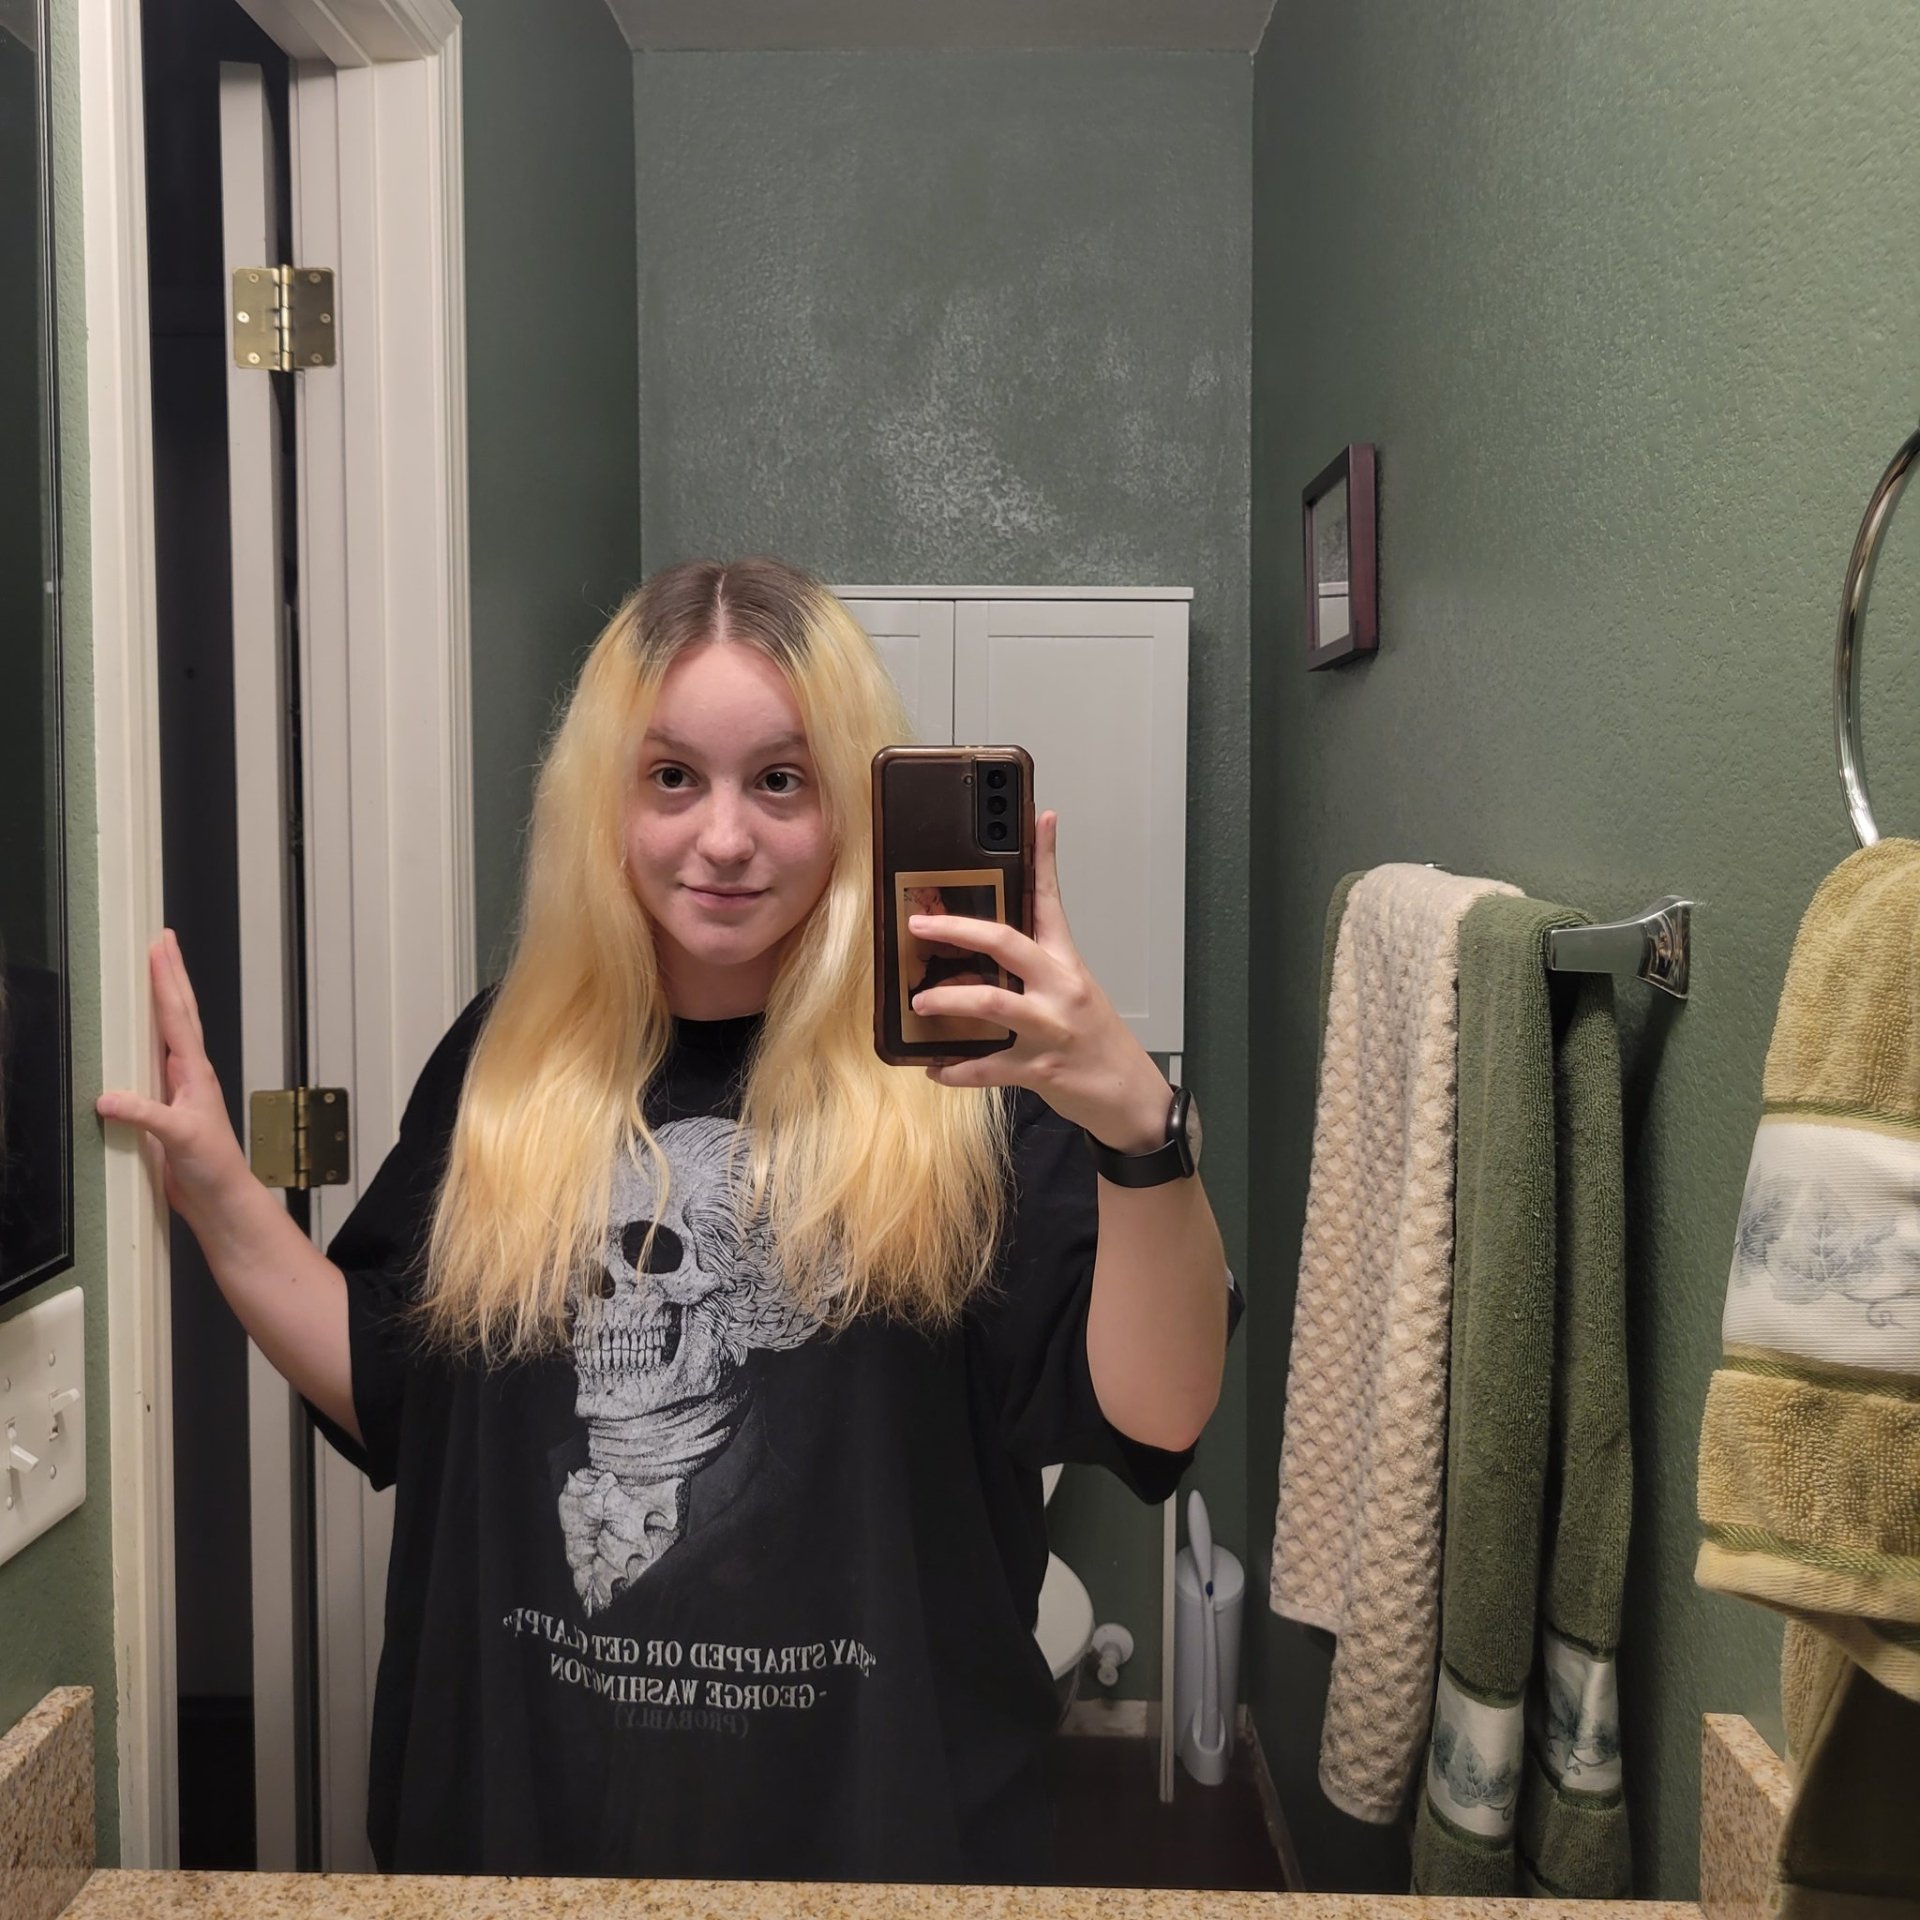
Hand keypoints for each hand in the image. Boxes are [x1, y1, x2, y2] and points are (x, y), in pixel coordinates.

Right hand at [95, 929, 252, 1226]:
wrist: (218, 1197)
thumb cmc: (212, 1166)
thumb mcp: (179, 1137)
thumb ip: (144, 1115)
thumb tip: (106, 1097)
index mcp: (195, 1072)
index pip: (177, 1016)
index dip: (167, 980)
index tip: (159, 946)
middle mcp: (188, 1073)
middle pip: (178, 1013)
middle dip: (170, 974)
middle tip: (163, 938)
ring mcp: (177, 1087)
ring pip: (168, 1032)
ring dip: (161, 999)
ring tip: (153, 969)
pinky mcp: (163, 1105)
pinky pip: (149, 1061)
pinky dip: (141, 1039)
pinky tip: (130, 1034)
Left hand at [908, 811, 1170, 1149]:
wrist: (1130, 1095)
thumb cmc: (1094, 1039)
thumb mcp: (1074, 989)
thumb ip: (1038, 961)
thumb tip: (996, 939)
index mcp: (1066, 962)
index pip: (1051, 899)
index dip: (1043, 857)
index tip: (1037, 818)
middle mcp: (1060, 988)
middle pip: (1008, 943)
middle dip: (958, 929)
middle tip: (919, 925)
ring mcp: (1051, 1028)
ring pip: (993, 1004)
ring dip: (949, 999)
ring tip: (919, 1000)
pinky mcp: (1041, 1068)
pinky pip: (988, 1067)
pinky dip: (955, 1068)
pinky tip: (934, 1066)